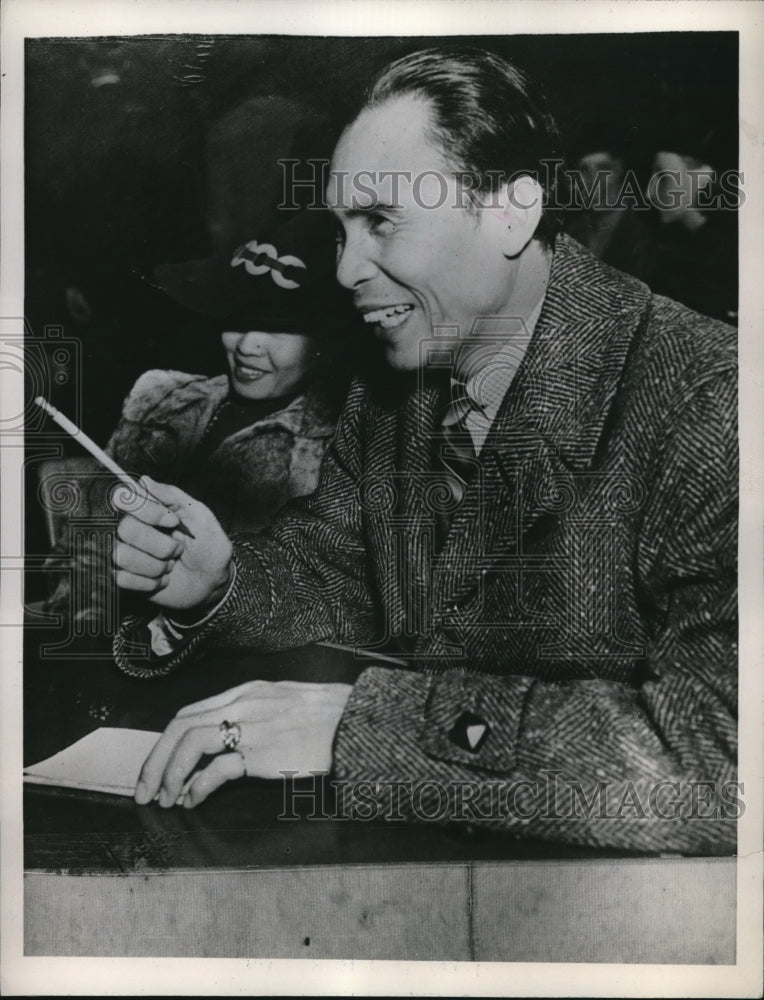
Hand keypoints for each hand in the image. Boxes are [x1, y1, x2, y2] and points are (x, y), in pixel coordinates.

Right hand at [112, 476, 232, 611]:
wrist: (211, 581)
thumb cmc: (207, 545)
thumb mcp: (200, 515)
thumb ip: (173, 496)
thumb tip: (145, 480)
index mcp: (147, 510)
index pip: (127, 499)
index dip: (151, 512)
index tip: (174, 522)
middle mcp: (132, 529)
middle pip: (125, 529)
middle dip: (160, 545)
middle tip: (177, 549)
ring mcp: (125, 553)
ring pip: (122, 556)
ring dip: (155, 566)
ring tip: (170, 565)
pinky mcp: (123, 578)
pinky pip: (123, 579)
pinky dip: (149, 582)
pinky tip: (162, 580)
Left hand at [135, 680, 352, 807]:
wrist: (355, 720)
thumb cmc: (328, 713)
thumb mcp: (284, 699)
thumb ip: (255, 711)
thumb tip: (229, 736)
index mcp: (245, 692)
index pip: (188, 712)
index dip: (165, 741)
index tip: (156, 764)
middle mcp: (242, 704)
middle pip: (179, 726)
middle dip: (155, 760)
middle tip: (145, 789)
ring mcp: (251, 727)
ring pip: (189, 744)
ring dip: (169, 774)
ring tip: (166, 799)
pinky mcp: (262, 753)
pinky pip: (216, 770)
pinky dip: (197, 787)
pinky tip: (194, 801)